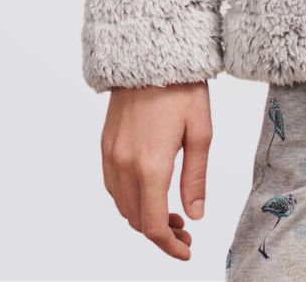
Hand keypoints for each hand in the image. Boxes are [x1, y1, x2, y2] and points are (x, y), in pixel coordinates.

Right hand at [100, 81, 212, 260]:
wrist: (150, 54)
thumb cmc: (181, 88)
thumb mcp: (200, 132)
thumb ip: (195, 178)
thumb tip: (195, 214)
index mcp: (150, 166)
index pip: (153, 224)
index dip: (169, 245)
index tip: (186, 250)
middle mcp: (124, 165)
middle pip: (136, 220)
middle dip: (160, 233)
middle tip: (185, 230)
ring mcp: (111, 155)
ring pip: (122, 206)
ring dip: (143, 217)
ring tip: (171, 213)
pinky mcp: (105, 145)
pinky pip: (112, 186)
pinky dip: (129, 199)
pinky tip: (149, 192)